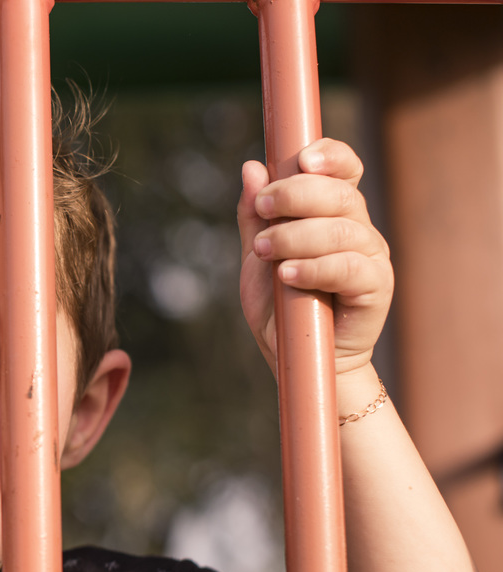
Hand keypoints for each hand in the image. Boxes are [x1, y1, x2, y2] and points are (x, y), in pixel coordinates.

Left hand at [237, 138, 392, 380]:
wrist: (295, 359)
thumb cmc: (279, 306)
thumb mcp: (256, 257)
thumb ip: (254, 216)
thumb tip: (252, 167)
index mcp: (333, 213)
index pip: (345, 169)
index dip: (329, 156)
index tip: (300, 159)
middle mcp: (359, 229)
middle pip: (340, 193)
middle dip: (295, 194)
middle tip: (261, 209)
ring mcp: (372, 258)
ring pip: (343, 229)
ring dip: (296, 235)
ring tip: (264, 251)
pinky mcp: (377, 288)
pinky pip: (350, 268)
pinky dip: (314, 267)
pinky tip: (287, 275)